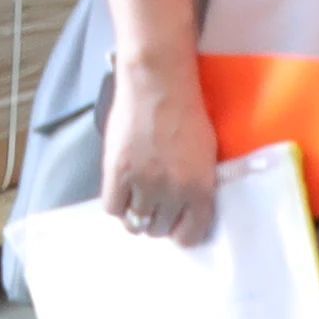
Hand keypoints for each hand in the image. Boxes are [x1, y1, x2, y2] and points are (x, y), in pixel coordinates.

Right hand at [97, 49, 218, 244]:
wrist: (159, 84)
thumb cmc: (187, 112)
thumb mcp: (206, 154)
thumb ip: (197, 185)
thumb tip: (185, 209)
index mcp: (200, 188)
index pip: (190, 234)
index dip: (181, 232)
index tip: (175, 224)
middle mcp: (174, 191)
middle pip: (159, 229)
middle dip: (157, 220)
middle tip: (154, 204)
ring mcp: (144, 183)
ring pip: (135, 222)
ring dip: (136, 214)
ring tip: (136, 198)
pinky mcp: (118, 172)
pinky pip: (112, 207)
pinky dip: (117, 203)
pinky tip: (121, 190)